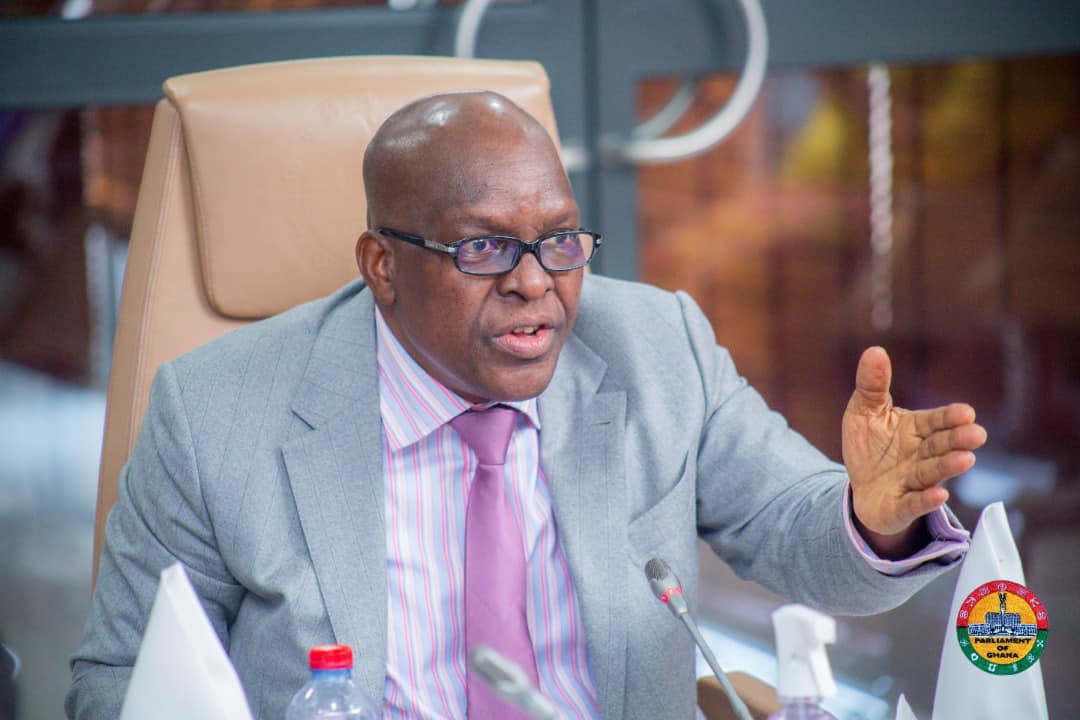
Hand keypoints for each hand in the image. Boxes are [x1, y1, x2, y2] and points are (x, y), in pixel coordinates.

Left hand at [842, 347, 986, 556]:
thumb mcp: (863, 411)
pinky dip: (926, 500)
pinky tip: (940, 495)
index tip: (966, 412)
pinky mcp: (901, 506)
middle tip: (976, 434)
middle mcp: (921, 455)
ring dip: (948, 466)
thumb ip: (872, 385)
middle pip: (941, 446)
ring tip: (966, 459)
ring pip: (932, 473)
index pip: (936, 421)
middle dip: (957, 440)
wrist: (861, 488)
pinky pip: (914, 503)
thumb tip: (875, 350)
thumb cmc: (869, 445)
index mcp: (916, 429)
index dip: (950, 418)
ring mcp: (913, 482)